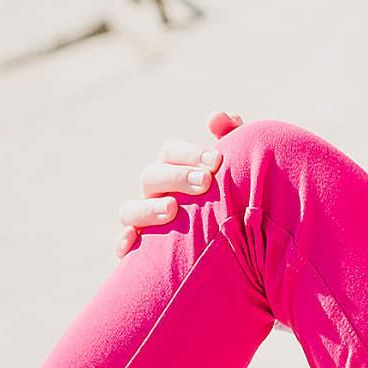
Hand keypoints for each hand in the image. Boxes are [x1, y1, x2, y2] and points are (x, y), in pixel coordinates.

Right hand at [114, 111, 242, 255]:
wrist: (243, 242)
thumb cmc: (238, 195)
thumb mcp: (239, 166)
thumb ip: (233, 136)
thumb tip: (216, 117)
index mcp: (175, 169)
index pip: (171, 152)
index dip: (190, 153)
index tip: (217, 161)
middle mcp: (155, 192)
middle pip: (151, 176)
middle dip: (177, 177)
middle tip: (206, 181)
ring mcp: (145, 220)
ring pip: (131, 210)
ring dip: (148, 208)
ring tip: (172, 208)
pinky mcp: (142, 250)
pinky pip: (123, 246)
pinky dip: (123, 242)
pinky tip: (134, 240)